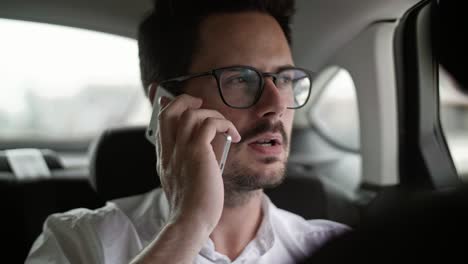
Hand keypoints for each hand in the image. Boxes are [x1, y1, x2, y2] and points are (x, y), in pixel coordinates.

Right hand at [156, 94, 240, 233]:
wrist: (190, 222)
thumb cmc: (192, 208)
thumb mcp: (182, 185)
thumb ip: (186, 167)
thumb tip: (203, 154)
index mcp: (165, 159)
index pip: (160, 124)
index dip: (168, 109)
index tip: (179, 104)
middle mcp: (169, 151)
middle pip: (169, 111)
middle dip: (184, 100)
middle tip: (199, 103)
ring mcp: (181, 150)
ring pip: (189, 112)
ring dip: (210, 113)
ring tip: (223, 125)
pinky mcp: (197, 152)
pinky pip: (209, 124)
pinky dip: (223, 124)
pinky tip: (233, 135)